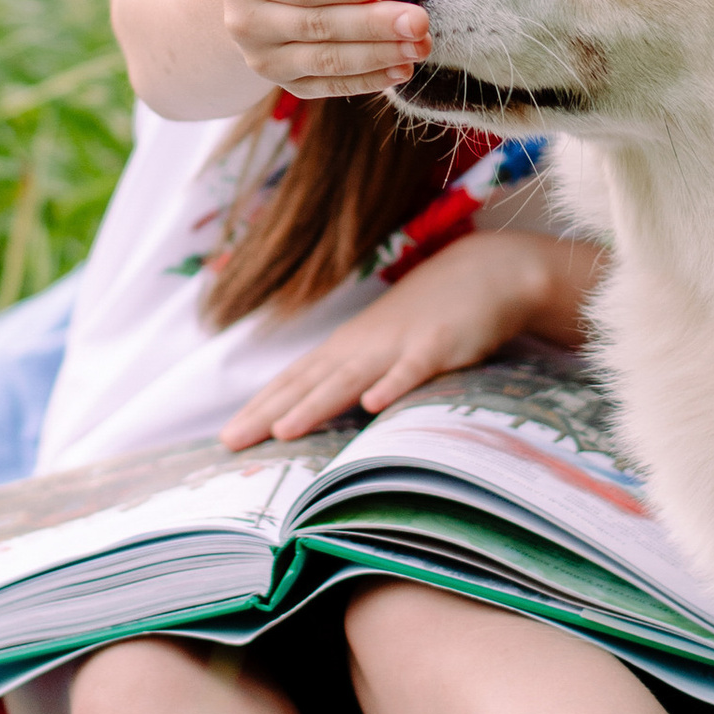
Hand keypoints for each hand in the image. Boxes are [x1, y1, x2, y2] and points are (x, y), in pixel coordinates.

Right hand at [215, 0, 429, 101]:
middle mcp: (244, 21)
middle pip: (317, 25)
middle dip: (374, 24)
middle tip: (420, 20)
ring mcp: (262, 58)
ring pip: (326, 60)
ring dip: (378, 55)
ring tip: (419, 45)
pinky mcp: (285, 82)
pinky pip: (330, 84)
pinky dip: (368, 79)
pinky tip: (402, 68)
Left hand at [222, 231, 583, 445]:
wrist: (485, 271)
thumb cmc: (430, 313)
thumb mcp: (385, 344)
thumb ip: (354, 374)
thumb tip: (318, 408)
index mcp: (347, 347)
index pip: (294, 380)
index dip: (260, 407)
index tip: (228, 437)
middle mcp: (363, 346)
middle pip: (309, 383)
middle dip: (269, 412)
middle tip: (231, 442)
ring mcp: (399, 344)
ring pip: (351, 378)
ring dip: (317, 404)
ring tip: (284, 430)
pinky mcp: (440, 345)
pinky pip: (414, 368)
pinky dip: (394, 384)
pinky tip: (375, 403)